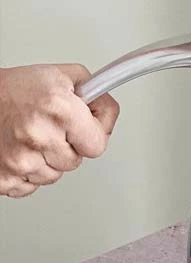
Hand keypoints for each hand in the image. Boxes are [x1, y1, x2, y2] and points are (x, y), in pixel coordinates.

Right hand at [0, 64, 119, 197]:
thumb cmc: (13, 89)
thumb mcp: (61, 76)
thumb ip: (95, 92)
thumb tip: (108, 111)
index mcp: (58, 110)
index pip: (98, 145)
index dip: (94, 135)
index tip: (86, 128)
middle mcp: (40, 137)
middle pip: (75, 161)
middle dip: (68, 146)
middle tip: (49, 128)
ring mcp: (21, 161)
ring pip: (54, 175)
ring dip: (47, 160)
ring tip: (31, 137)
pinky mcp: (5, 179)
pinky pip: (31, 186)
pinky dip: (27, 172)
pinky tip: (19, 150)